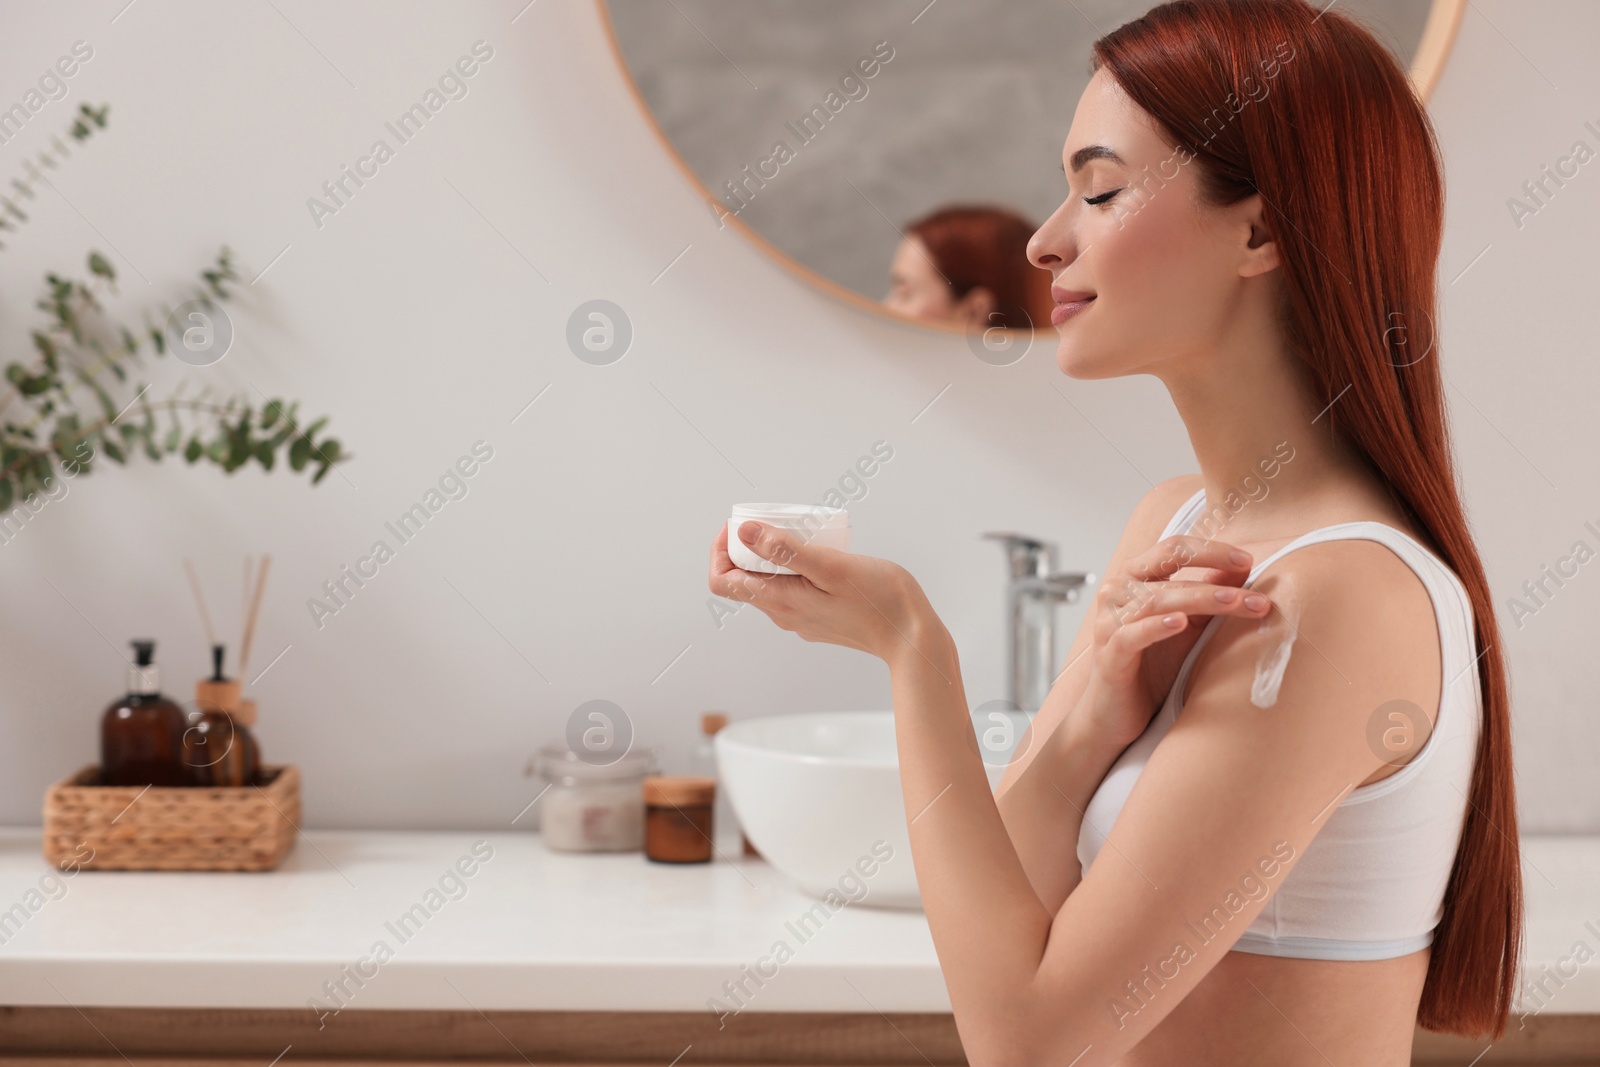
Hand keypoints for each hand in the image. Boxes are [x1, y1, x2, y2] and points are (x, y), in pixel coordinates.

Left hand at [707, 520, 940, 664]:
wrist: (910, 636)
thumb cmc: (878, 599)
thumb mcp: (830, 565)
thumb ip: (785, 550)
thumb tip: (744, 533)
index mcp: (779, 601)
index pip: (723, 581)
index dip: (721, 550)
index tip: (741, 526)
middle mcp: (784, 614)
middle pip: (743, 581)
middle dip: (746, 547)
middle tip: (772, 521)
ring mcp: (801, 619)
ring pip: (768, 585)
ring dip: (771, 557)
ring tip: (798, 533)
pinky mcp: (818, 619)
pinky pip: (790, 591)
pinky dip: (792, 568)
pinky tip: (819, 554)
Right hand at [1076, 534, 1271, 749]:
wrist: (1115, 713)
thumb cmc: (1150, 664)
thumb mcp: (1188, 624)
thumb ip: (1209, 594)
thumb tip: (1243, 567)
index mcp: (1134, 578)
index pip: (1172, 548)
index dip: (1210, 550)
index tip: (1246, 560)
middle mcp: (1117, 593)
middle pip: (1167, 569)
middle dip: (1214, 577)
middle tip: (1252, 593)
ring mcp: (1109, 623)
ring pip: (1155, 600)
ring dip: (1200, 599)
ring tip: (1234, 604)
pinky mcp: (1109, 655)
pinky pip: (1132, 635)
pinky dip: (1157, 626)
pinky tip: (1180, 623)